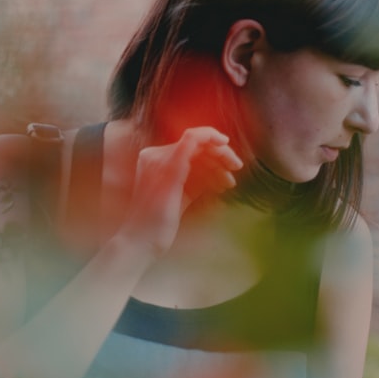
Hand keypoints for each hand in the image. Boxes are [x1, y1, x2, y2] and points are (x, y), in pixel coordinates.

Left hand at [120, 127, 242, 255]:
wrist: (141, 244)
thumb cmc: (152, 217)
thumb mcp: (168, 181)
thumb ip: (182, 154)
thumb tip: (196, 133)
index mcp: (157, 156)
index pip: (189, 138)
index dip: (209, 137)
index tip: (227, 144)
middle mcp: (163, 162)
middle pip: (197, 150)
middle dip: (218, 156)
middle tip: (236, 167)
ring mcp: (171, 176)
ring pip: (201, 164)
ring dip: (218, 170)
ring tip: (229, 183)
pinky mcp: (178, 190)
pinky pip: (199, 178)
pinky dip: (211, 179)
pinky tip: (222, 186)